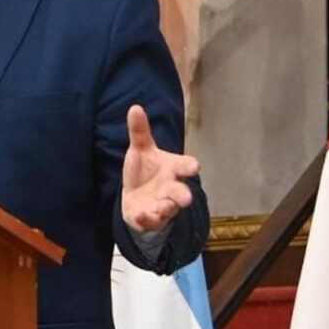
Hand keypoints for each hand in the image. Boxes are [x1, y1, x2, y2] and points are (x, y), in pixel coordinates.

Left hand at [121, 104, 199, 230]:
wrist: (137, 196)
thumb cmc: (145, 170)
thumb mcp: (140, 149)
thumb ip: (139, 131)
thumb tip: (135, 107)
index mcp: (172, 168)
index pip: (186, 166)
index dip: (190, 166)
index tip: (194, 167)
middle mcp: (171, 188)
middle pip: (181, 192)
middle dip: (182, 196)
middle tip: (185, 199)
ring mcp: (162, 205)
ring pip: (167, 209)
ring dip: (164, 209)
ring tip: (159, 208)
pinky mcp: (149, 218)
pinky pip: (149, 221)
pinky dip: (145, 219)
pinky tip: (140, 214)